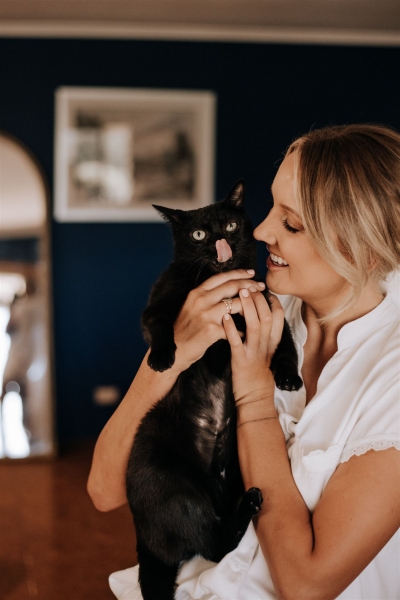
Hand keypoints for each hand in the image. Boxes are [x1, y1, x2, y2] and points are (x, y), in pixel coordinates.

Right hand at [173, 270, 265, 370]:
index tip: (252, 274)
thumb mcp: (192, 307)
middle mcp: (201, 300)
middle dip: (250, 286)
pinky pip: (234, 328)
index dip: (239, 273)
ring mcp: (206, 315)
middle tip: (261, 288)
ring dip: (251, 306)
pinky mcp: (211, 330)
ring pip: (237, 304)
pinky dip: (242, 331)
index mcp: (197, 293)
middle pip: (232, 286)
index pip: (222, 277)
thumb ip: (207, 297)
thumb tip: (228, 289)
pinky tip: (246, 333)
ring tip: (258, 309)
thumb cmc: (185, 329)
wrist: (174, 350)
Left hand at [223, 288, 283, 406]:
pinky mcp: (241, 360)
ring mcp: (254, 352)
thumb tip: (261, 311)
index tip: (264, 290)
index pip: (279, 316)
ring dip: (248, 308)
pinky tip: (225, 318)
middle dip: (259, 299)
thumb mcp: (266, 348)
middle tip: (249, 286)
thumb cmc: (257, 369)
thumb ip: (266, 331)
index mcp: (272, 341)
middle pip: (267, 317)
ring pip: (255, 326)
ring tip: (240, 294)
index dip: (273, 301)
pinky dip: (231, 329)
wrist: (254, 395)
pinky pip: (237, 342)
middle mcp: (266, 344)